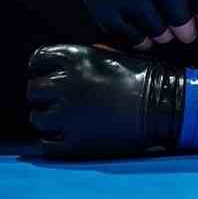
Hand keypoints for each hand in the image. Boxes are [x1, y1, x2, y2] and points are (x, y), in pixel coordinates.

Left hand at [27, 44, 197, 158]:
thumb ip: (92, 54)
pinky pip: (48, 144)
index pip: (37, 60)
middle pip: (33, 90)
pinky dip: (52, 142)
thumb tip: (82, 54)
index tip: (46, 75)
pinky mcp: (75, 142)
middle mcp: (65, 84)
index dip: (40, 69)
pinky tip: (64, 139)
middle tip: (53, 101)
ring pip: (37, 117)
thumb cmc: (145, 77)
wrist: (164, 106)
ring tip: (59, 122)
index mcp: (74, 58)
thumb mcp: (116, 54)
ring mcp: (68, 114)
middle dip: (41, 95)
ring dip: (46, 119)